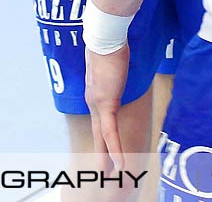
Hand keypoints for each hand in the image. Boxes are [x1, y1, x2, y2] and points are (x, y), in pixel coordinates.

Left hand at [85, 44, 131, 170]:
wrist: (105, 37)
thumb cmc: (110, 44)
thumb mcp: (112, 64)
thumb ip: (114, 73)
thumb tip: (118, 69)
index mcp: (94, 94)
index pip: (98, 121)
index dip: (102, 138)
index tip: (105, 149)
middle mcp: (92, 102)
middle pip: (97, 133)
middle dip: (101, 153)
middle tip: (104, 171)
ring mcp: (97, 104)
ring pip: (103, 137)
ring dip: (107, 157)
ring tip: (110, 173)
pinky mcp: (106, 103)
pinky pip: (110, 132)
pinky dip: (115, 148)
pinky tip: (119, 162)